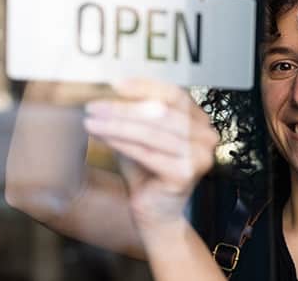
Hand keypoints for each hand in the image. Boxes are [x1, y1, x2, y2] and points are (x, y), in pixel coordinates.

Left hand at [84, 78, 219, 229]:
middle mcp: (206, 135)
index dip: (144, 87)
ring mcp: (200, 155)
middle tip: (94, 106)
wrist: (156, 213)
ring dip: (117, 125)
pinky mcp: (186, 173)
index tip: (115, 84)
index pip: (174, 94)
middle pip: (161, 113)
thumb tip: (107, 91)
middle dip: (123, 108)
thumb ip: (135, 115)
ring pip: (151, 132)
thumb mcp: (140, 136)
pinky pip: (147, 152)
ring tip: (91, 121)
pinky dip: (122, 143)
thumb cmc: (147, 172)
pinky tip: (102, 137)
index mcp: (200, 120)